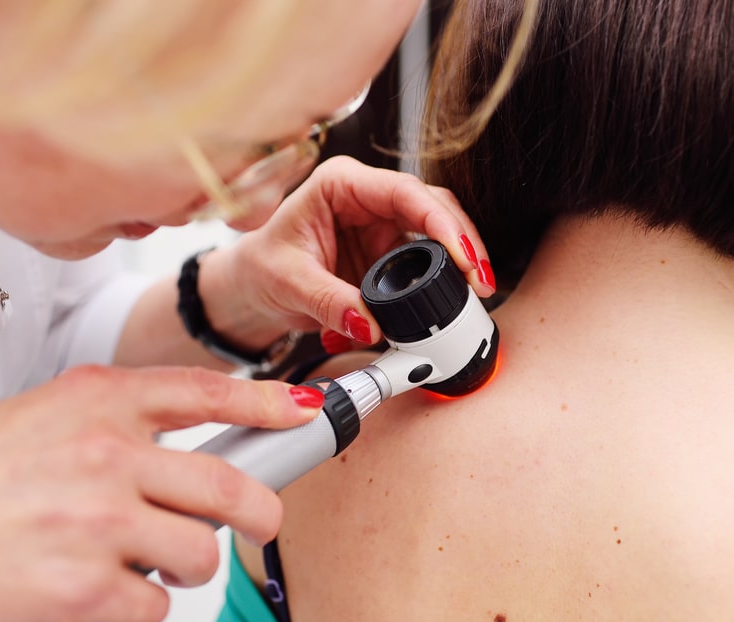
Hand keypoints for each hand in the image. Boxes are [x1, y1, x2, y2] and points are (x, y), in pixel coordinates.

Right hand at [0, 365, 321, 621]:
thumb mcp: (52, 414)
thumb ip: (126, 422)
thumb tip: (204, 440)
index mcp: (99, 402)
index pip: (206, 392)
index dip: (268, 403)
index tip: (304, 412)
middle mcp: (105, 455)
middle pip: (228, 484)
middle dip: (261, 509)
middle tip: (260, 518)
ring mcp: (97, 522)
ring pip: (199, 552)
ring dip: (188, 564)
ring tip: (153, 559)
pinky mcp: (86, 587)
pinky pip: (155, 604)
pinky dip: (143, 602)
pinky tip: (106, 585)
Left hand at [197, 156, 496, 353]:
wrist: (254, 286)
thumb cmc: (263, 268)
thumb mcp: (288, 283)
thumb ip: (329, 303)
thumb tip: (372, 326)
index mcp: (341, 184)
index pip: (404, 192)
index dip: (440, 222)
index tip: (462, 257)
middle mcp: (368, 197)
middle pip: (433, 207)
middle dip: (463, 242)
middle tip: (479, 282)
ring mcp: (383, 223)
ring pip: (438, 231)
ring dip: (459, 262)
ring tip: (473, 295)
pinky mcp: (390, 251)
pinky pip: (427, 261)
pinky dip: (441, 282)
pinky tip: (450, 303)